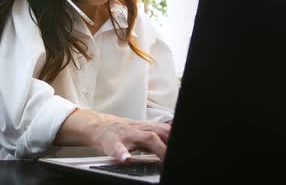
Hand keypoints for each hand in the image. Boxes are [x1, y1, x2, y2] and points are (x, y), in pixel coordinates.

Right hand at [55, 109, 170, 161]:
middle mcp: (139, 130)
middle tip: (175, 155)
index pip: (166, 130)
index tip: (184, 145)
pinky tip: (125, 159)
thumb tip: (174, 141)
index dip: (175, 136)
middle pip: (160, 133)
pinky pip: (118, 147)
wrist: (101, 127)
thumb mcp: (143, 131)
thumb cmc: (125, 132)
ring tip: (164, 157)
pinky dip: (122, 153)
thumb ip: (158, 135)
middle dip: (169, 144)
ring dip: (156, 146)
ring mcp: (127, 135)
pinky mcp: (113, 142)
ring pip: (143, 137)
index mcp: (147, 128)